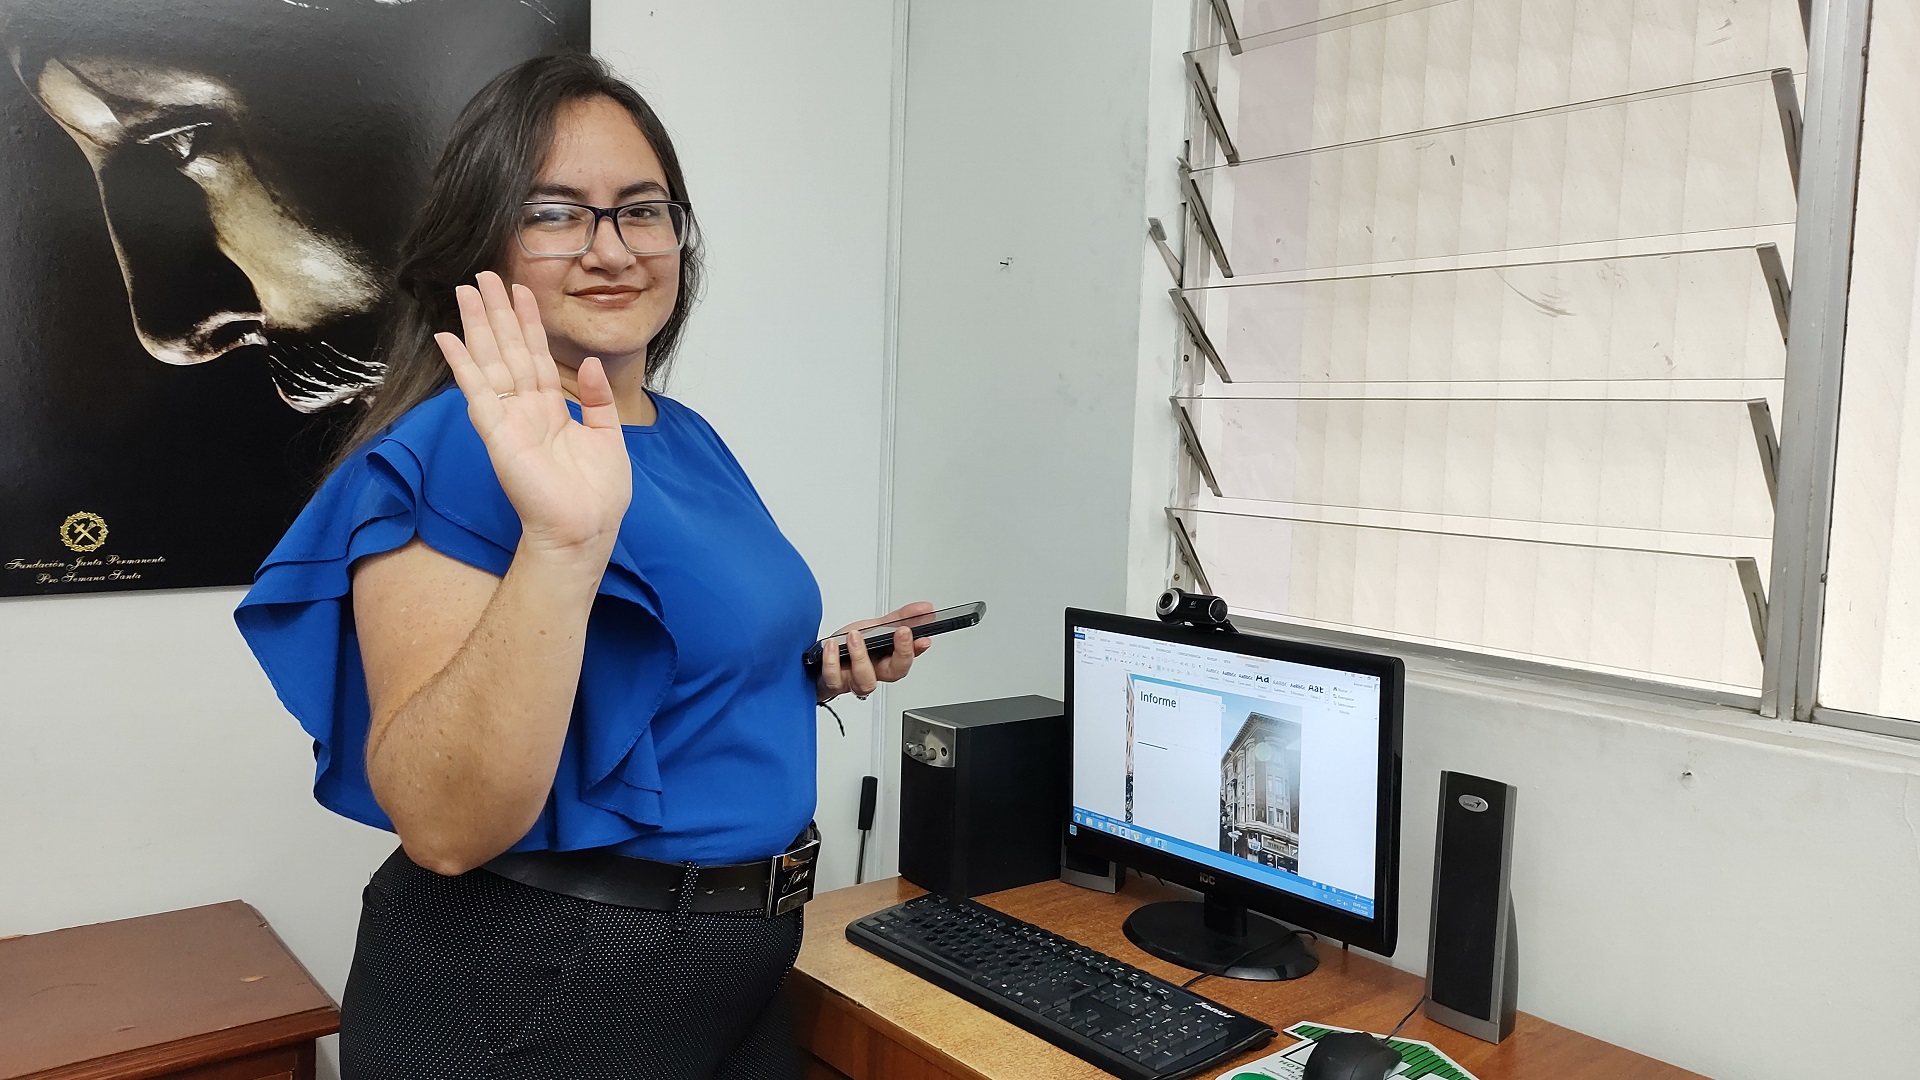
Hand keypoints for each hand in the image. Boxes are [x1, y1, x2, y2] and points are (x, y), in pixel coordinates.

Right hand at [434, 271, 632, 559]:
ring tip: (465, 292)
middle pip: (509, 350)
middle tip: (483, 276)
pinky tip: (449, 339)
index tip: (520, 289)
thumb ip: (596, 399)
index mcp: (553, 409)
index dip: (528, 322)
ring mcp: (509, 420)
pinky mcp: (498, 435)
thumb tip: (590, 363)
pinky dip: (463, 366)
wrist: (585, 531)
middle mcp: (527, 410)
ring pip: (491, 362)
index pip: (537, 355)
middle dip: (497, 313)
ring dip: (477, 327)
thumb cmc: (597, 496)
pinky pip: (478, 393)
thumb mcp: (609, 436)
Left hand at [817, 601, 935, 702]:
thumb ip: (900, 618)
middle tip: (901, 632)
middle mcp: (874, 672)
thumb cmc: (849, 645)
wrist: (820, 658)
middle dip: (902, 653)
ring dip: (861, 657)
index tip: (923, 638)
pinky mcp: (834, 683)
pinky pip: (835, 679)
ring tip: (855, 636)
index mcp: (887, 659)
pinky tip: (832, 646)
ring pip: (866, 681)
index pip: (909, 656)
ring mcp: (854, 680)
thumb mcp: (875, 627)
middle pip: (895, 672)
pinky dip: (832, 661)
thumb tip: (925, 608)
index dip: (917, 649)